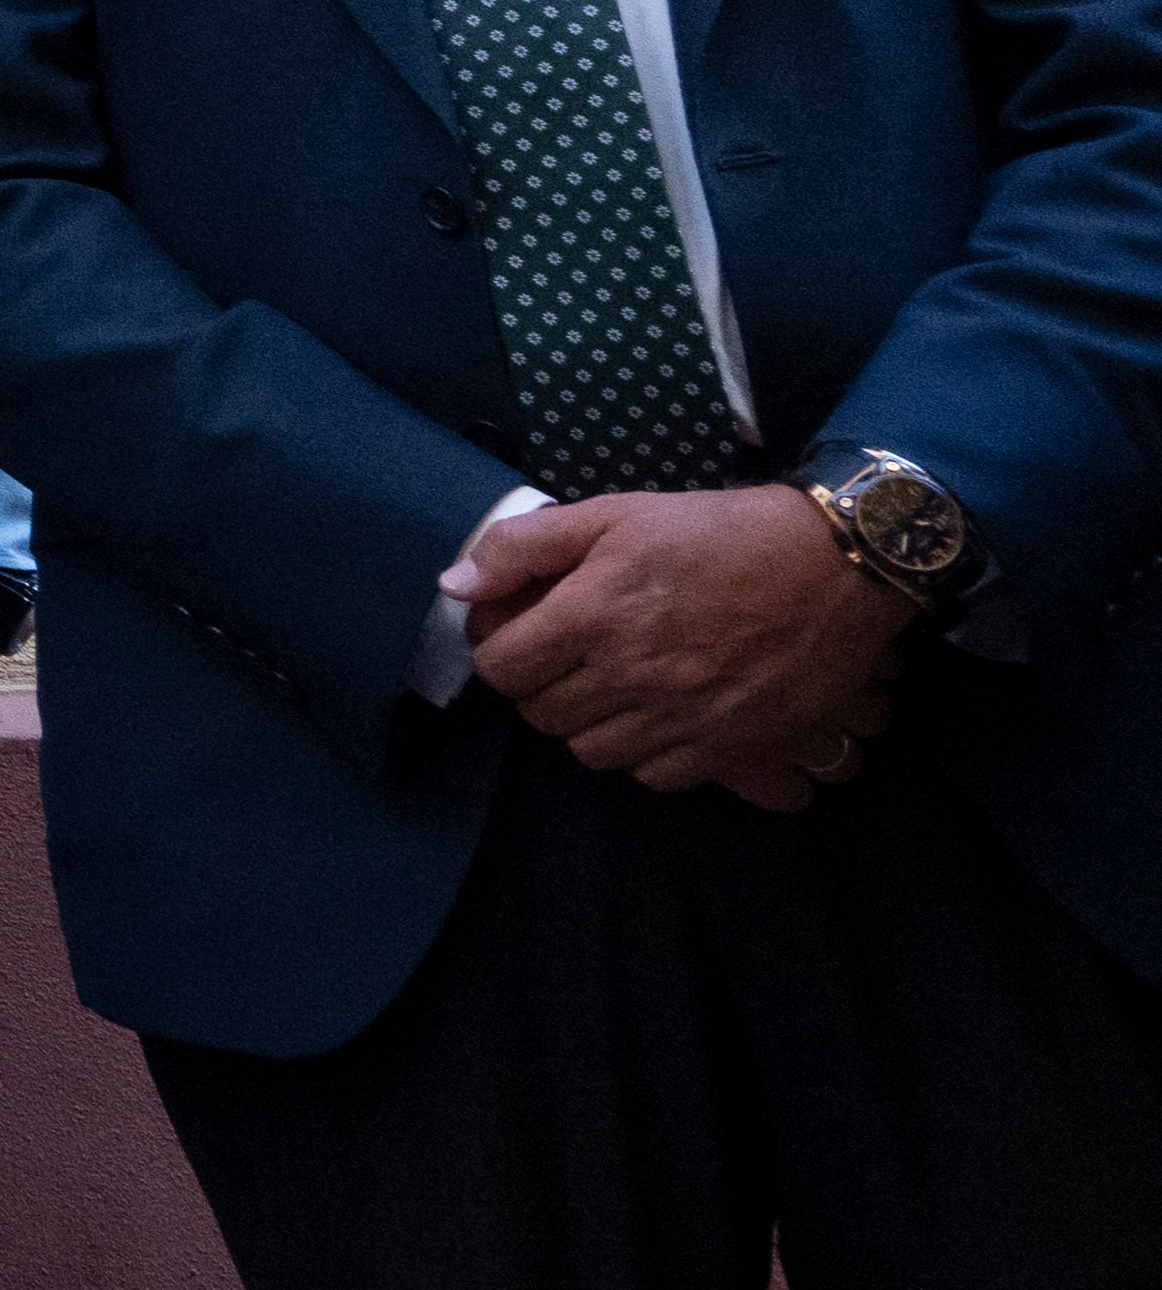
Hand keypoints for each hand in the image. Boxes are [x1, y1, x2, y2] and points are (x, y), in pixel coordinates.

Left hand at [454, 488, 905, 806]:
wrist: (833, 566)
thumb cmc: (717, 532)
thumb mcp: (613, 513)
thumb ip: (524, 547)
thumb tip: (456, 585)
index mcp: (591, 616)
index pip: (502, 668)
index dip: (502, 651)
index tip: (522, 635)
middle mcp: (629, 677)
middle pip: (542, 716)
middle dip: (542, 686)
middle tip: (569, 658)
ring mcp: (680, 718)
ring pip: (593, 753)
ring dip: (590, 723)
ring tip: (613, 686)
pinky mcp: (729, 746)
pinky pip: (655, 776)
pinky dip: (646, 752)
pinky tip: (659, 713)